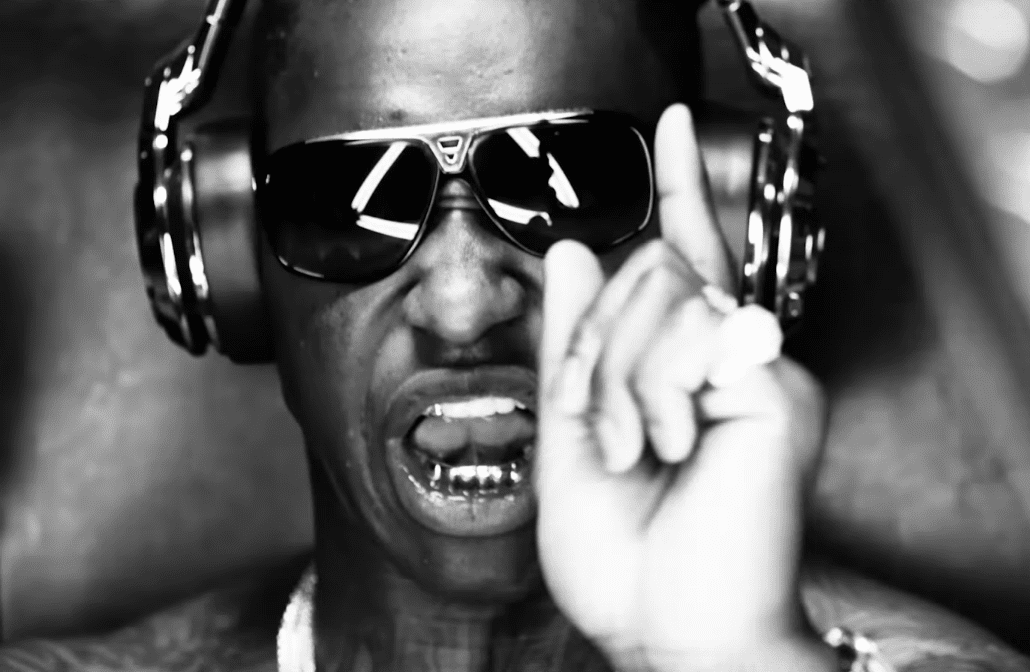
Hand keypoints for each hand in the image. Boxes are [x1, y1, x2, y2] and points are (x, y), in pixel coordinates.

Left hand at [534, 104, 828, 670]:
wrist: (667, 632)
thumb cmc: (626, 557)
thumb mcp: (571, 431)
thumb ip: (575, 339)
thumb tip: (576, 248)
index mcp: (686, 367)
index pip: (685, 255)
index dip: (680, 187)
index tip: (669, 127)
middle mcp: (732, 358)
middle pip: (650, 267)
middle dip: (591, 342)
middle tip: (591, 423)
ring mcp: (757, 370)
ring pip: (661, 295)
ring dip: (613, 377)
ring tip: (628, 449)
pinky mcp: (773, 387)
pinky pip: (686, 336)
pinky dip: (647, 393)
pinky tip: (669, 449)